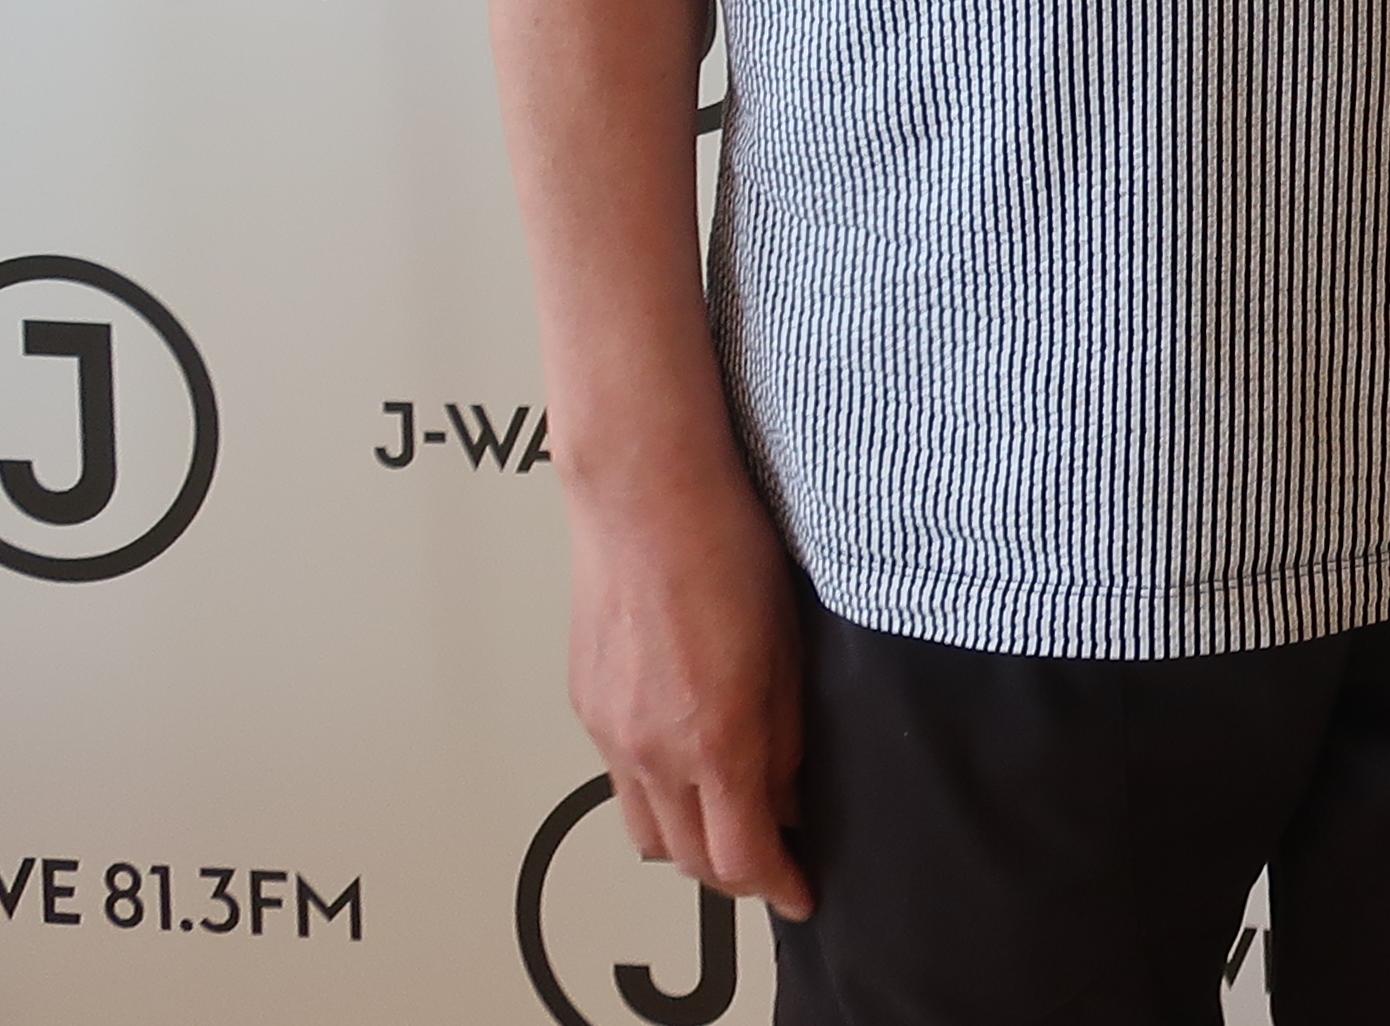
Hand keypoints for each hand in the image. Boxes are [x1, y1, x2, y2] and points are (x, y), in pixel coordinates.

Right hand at [564, 446, 814, 918]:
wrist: (646, 497)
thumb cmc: (728, 550)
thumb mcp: (789, 650)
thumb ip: (787, 737)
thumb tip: (792, 795)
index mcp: (715, 739)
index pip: (743, 856)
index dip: (779, 885)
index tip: (803, 891)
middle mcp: (653, 750)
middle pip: (690, 861)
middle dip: (737, 871)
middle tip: (776, 856)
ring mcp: (610, 733)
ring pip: (647, 831)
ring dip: (690, 840)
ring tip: (731, 813)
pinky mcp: (587, 708)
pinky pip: (621, 780)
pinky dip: (657, 790)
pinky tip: (688, 756)